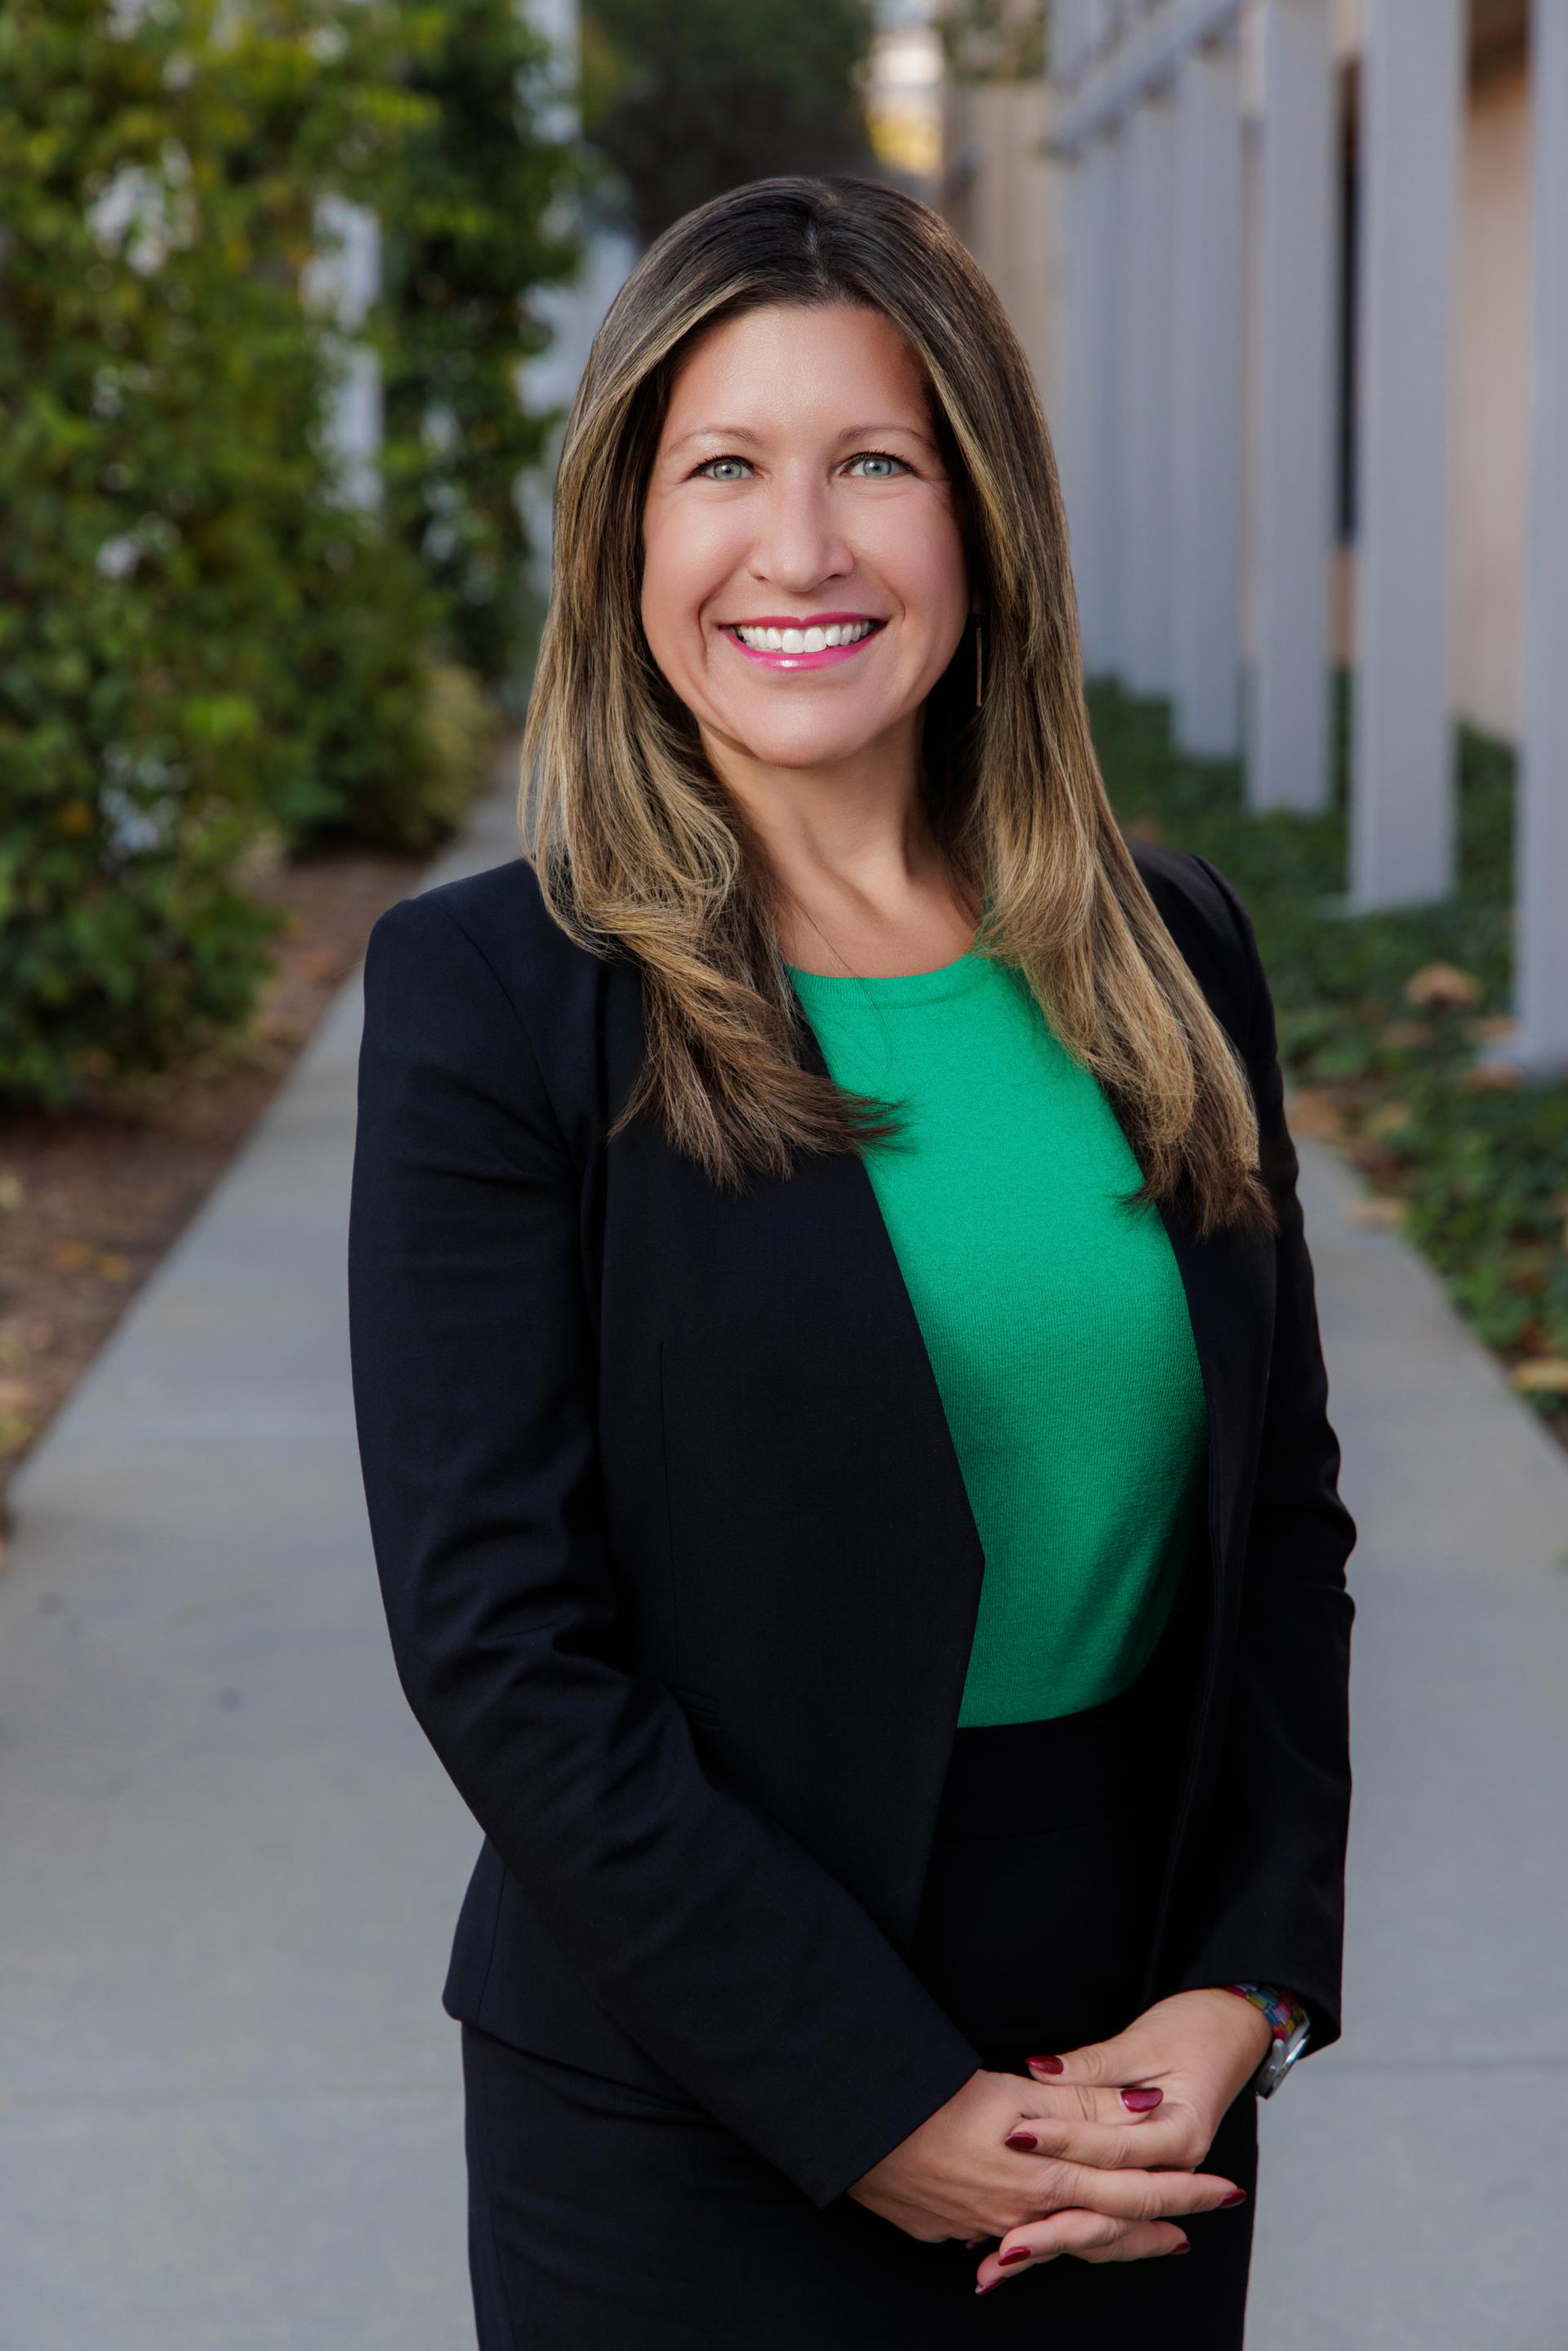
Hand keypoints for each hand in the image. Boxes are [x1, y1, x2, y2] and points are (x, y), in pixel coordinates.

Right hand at [845, 2061, 1245, 2257]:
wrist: (855, 2126)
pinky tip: (1033, 2238)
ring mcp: (982, 2227)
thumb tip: (1148, 2112)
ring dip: (1102, 2241)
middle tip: (1189, 2236)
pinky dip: (1039, 2242)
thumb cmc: (934, 2096)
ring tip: (1132, 2240)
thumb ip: (1085, 2104)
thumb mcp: (1019, 2091)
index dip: (1183, 2192)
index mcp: (1048, 2178)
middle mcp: (1023, 2214)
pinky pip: (1009, 2241)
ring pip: (1059, 2242)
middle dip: (1151, 2232)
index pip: (1134, 2191)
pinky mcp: (947, 2228)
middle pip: (1104, 2230)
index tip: (1224, 2192)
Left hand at [969, 1988, 1271, 2292]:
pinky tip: (1029, 2249)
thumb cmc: (1192, 2030)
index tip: (1017, 2137)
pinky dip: (1071, 2231)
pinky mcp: (1145, 2176)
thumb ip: (1093, 2066)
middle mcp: (1175, 2167)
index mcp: (1180, 2133)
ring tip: (1005, 2260)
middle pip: (1111, 2207)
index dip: (1064, 2141)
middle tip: (1005, 2243)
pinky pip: (1108, 2215)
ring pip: (1108, 2225)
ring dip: (1057, 2243)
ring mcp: (1162, 2177)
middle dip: (1055, 2228)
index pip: (1114, 2148)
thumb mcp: (1143, 2040)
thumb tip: (1042, 2071)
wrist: (1231, 2032)